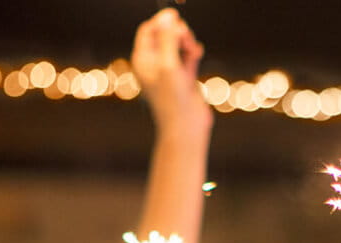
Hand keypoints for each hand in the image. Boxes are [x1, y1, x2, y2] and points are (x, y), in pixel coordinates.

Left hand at [131, 8, 211, 133]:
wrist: (186, 127)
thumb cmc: (172, 99)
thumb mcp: (168, 65)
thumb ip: (167, 39)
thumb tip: (169, 17)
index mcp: (143, 61)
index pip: (148, 31)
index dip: (162, 22)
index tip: (176, 18)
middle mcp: (154, 65)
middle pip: (164, 35)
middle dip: (177, 32)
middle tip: (186, 39)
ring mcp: (169, 71)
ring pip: (177, 45)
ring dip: (186, 42)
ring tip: (193, 49)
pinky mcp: (184, 78)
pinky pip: (187, 56)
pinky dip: (192, 52)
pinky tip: (197, 53)